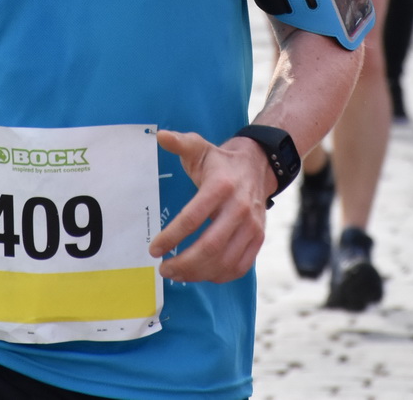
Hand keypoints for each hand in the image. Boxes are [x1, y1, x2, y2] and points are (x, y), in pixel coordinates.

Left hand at [150, 130, 275, 283]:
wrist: (259, 165)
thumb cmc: (220, 161)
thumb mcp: (199, 147)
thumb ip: (180, 143)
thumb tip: (160, 136)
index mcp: (220, 186)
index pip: (192, 218)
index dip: (171, 237)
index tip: (154, 249)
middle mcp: (239, 208)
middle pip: (210, 246)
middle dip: (183, 263)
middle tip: (164, 269)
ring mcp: (252, 226)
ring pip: (224, 261)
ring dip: (197, 273)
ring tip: (177, 274)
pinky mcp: (258, 238)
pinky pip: (239, 267)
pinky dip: (218, 276)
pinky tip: (201, 274)